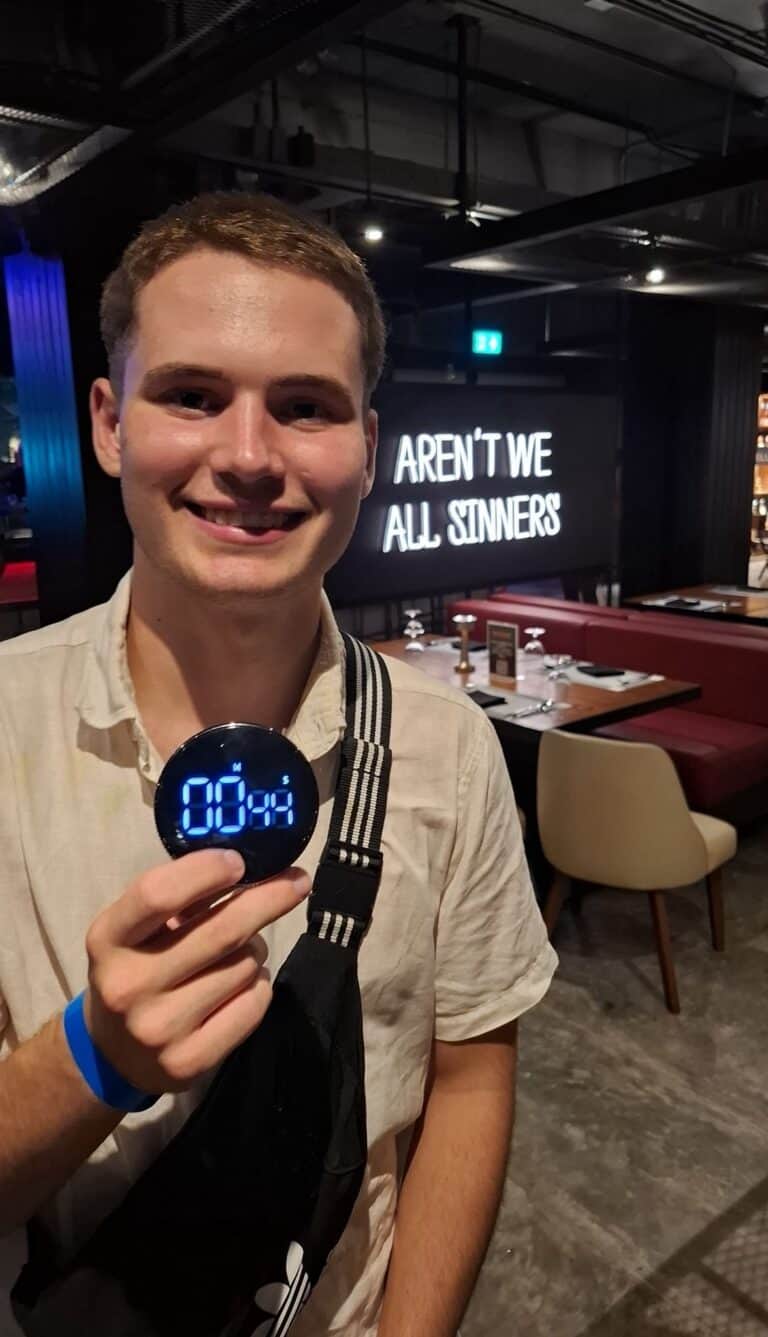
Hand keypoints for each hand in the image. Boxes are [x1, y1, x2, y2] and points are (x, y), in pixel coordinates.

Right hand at [82, 849, 309, 1094]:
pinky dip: (260, 985)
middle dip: (269, 898)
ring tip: (241, 951)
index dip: (205, 871)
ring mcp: (158, 1028)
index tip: (240, 860)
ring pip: (245, 966)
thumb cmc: (136, 967)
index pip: (158, 895)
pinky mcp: (188, 1061)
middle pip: (221, 931)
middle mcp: (128, 985)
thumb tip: (250, 866)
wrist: (112, 1054)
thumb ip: (179, 897)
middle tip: (297, 881)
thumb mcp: (136, 929)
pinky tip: (243, 984)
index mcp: (108, 939)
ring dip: (257, 948)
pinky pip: (253, 1004)